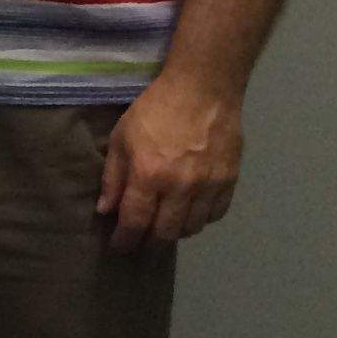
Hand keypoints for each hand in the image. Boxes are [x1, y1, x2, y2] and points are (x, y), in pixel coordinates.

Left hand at [97, 72, 241, 249]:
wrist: (204, 90)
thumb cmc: (155, 110)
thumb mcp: (122, 138)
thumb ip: (113, 177)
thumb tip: (106, 210)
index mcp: (149, 175)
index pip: (135, 222)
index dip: (125, 240)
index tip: (119, 248)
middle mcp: (181, 186)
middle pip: (165, 233)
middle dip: (149, 245)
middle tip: (140, 247)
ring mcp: (209, 185)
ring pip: (192, 228)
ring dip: (175, 234)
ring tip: (163, 230)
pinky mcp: (230, 181)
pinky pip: (215, 214)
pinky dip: (200, 220)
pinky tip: (189, 214)